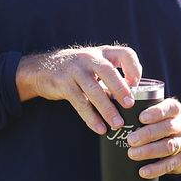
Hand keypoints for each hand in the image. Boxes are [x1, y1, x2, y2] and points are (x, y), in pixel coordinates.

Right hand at [16, 45, 141, 134]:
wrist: (42, 69)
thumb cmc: (77, 70)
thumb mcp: (95, 65)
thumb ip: (112, 77)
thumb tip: (134, 100)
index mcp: (103, 52)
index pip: (124, 53)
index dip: (134, 68)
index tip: (137, 84)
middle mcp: (89, 58)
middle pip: (108, 71)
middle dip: (120, 88)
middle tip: (130, 104)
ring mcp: (75, 70)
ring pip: (93, 90)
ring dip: (107, 108)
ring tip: (117, 124)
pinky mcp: (63, 84)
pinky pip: (80, 103)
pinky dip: (91, 117)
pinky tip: (100, 128)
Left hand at [126, 98, 180, 178]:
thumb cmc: (163, 126)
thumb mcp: (160, 115)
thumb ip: (144, 110)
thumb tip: (115, 109)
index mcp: (176, 111)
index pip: (169, 108)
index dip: (156, 112)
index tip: (141, 118)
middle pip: (167, 128)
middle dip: (148, 134)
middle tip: (130, 139)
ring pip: (169, 146)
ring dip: (149, 151)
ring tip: (132, 154)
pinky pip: (170, 164)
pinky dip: (155, 169)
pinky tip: (143, 171)